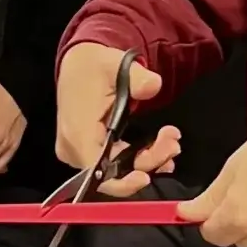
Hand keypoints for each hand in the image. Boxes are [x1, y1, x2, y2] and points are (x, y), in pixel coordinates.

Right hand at [54, 44, 177, 194]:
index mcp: (77, 132)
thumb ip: (137, 77)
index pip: (96, 170)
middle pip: (112, 173)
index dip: (121, 182)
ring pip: (116, 171)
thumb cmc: (94, 66)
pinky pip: (114, 165)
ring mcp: (79, 153)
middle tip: (173, 144)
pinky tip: (157, 148)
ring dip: (146, 160)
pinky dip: (137, 160)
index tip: (146, 177)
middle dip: (147, 162)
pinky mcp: (88, 152)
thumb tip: (153, 85)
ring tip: (170, 141)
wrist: (79, 66)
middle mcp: (73, 149)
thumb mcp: (115, 64)